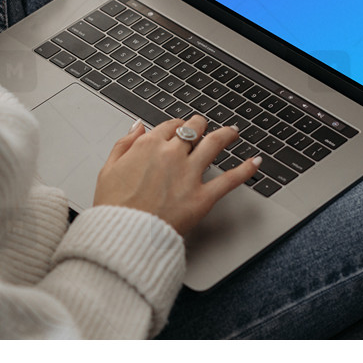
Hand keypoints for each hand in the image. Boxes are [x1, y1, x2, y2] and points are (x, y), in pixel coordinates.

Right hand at [94, 116, 261, 236]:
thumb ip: (124, 144)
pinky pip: (230, 179)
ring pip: (214, 144)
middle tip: (205, 126)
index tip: (181, 128)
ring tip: (233, 132)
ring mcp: (189, 174)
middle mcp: (171, 155)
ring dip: (226, 134)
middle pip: (194, 129)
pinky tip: (255, 162)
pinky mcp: (203, 196)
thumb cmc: (113, 208)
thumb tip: (137, 126)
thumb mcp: (107, 169)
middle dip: (201, 125)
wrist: (123, 236)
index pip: (170, 126)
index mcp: (148, 146)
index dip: (178, 125)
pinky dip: (245, 169)